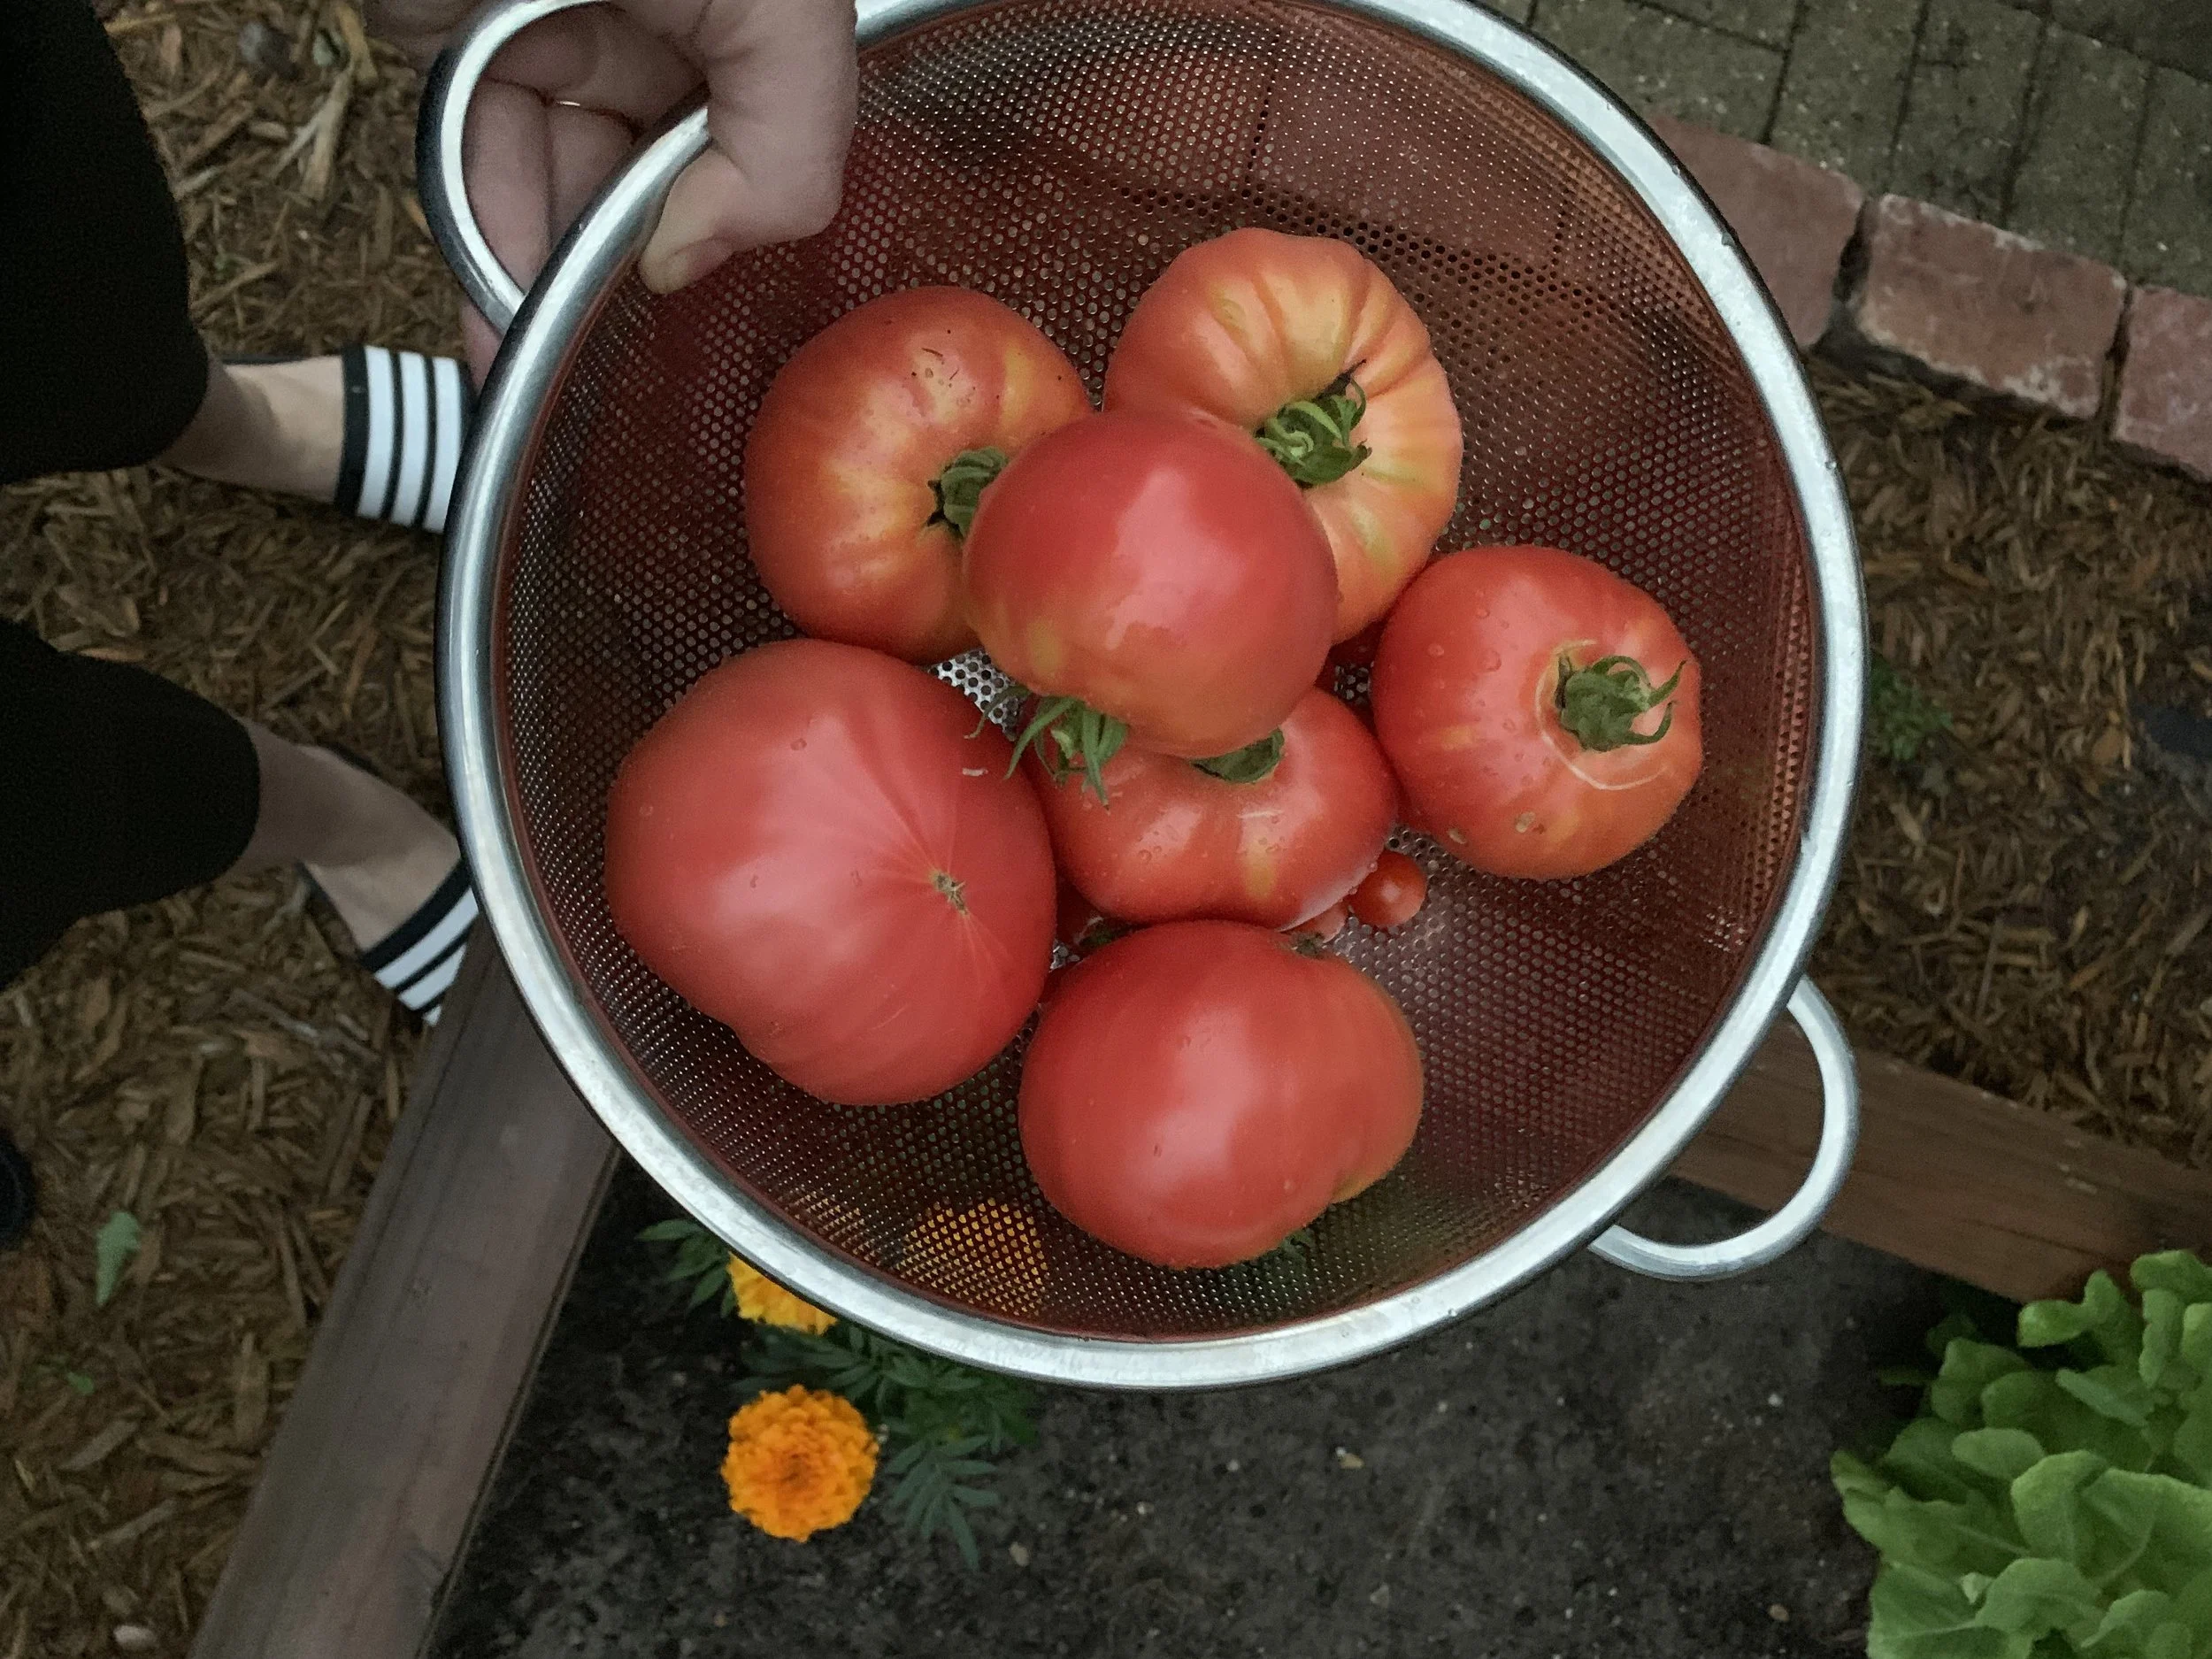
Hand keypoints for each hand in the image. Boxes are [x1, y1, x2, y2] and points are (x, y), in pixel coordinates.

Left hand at [369, 0, 856, 373]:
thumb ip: (790, 139)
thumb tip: (697, 261)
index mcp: (769, 5)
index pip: (792, 144)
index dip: (750, 222)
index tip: (704, 289)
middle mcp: (681, 22)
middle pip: (677, 184)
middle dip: (639, 276)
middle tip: (617, 372)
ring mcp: (571, 32)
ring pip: (577, 192)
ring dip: (555, 289)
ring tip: (539, 379)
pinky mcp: (470, 45)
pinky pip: (488, 169)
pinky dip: (486, 250)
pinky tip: (494, 330)